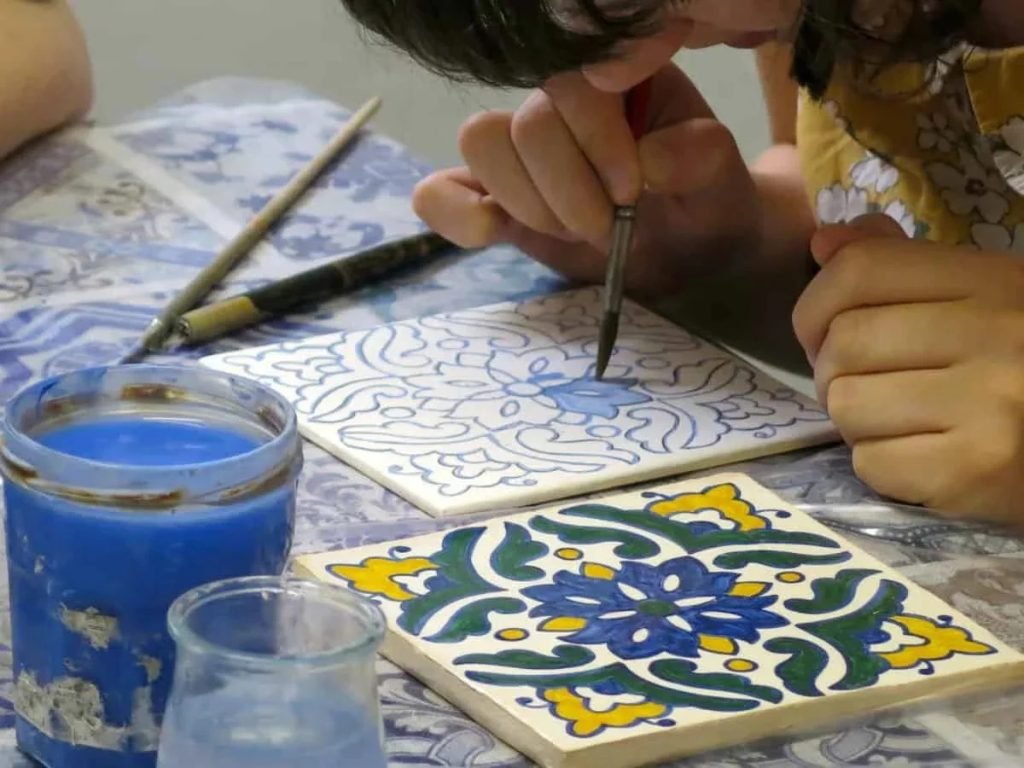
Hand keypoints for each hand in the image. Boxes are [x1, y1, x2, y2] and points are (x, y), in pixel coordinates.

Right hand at [412, 65, 761, 299]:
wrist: (687, 252)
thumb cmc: (703, 204)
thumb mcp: (721, 182)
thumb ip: (702, 159)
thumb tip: (650, 159)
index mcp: (613, 79)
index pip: (572, 87)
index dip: (593, 141)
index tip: (633, 193)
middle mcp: (557, 105)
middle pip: (520, 124)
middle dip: (562, 190)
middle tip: (605, 228)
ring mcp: (519, 153)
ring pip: (480, 145)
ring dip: (524, 203)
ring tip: (571, 234)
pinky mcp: (494, 199)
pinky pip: (439, 192)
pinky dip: (454, 213)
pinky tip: (490, 233)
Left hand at [793, 215, 1023, 523]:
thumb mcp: (989, 298)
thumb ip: (904, 265)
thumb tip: (823, 242)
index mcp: (996, 280)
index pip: (860, 271)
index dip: (815, 304)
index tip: (819, 331)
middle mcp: (996, 334)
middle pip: (844, 342)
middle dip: (833, 370)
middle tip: (864, 384)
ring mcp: (989, 406)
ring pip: (847, 405)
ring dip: (856, 420)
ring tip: (899, 421)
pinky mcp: (975, 472)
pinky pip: (871, 462)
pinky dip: (882, 466)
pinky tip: (924, 458)